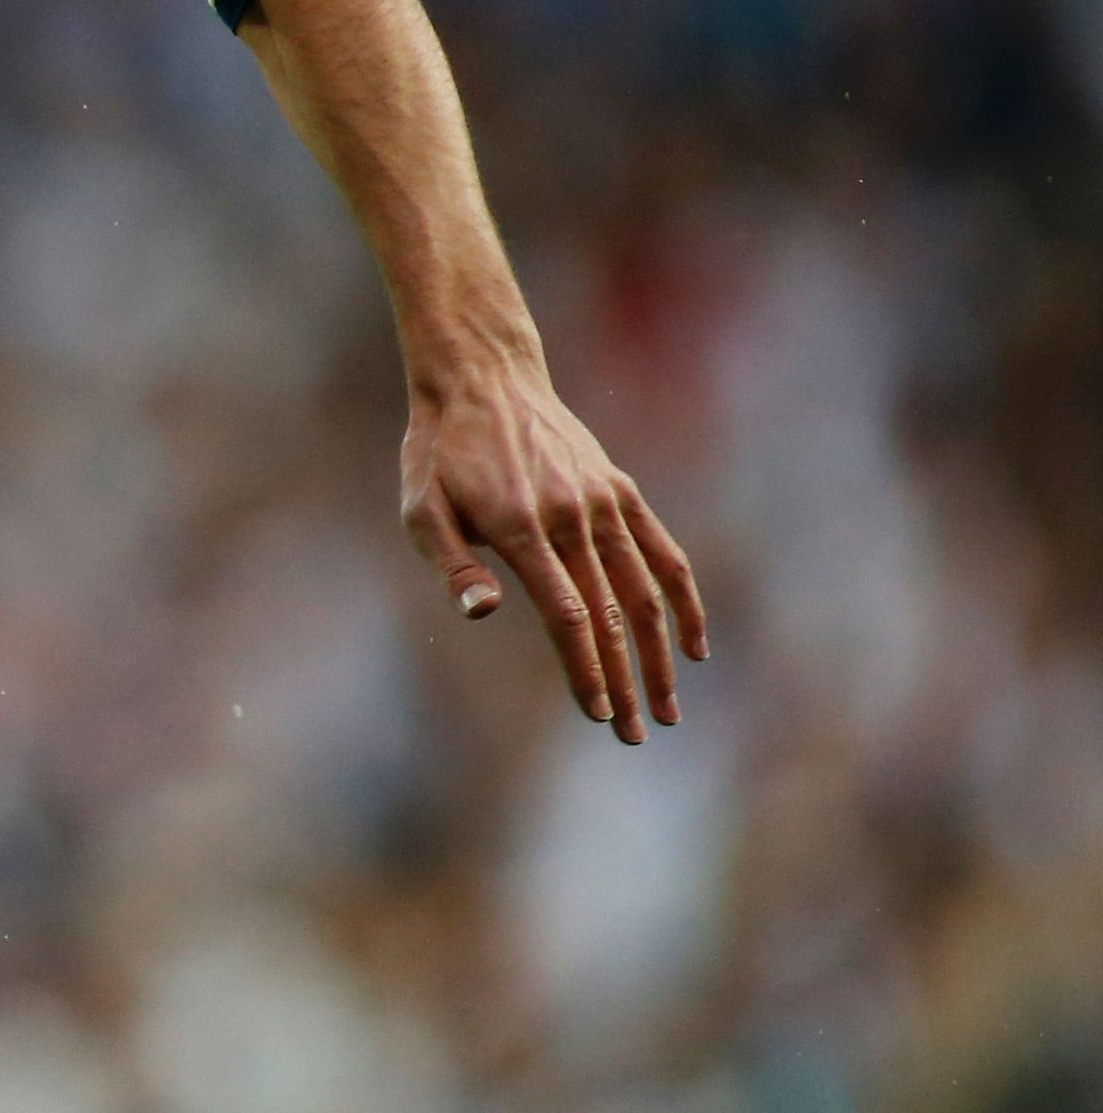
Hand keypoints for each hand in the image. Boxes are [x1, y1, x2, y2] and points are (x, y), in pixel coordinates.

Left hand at [401, 358, 709, 743]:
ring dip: (659, 656)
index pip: (566, 615)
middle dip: (624, 681)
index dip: (585, 669)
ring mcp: (603, 503)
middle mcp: (570, 517)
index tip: (597, 714)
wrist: (483, 377)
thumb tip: (484, 614)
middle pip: (609, 616)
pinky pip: (664, 554)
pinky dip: (684, 601)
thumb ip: (451, 564)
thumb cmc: (440, 451)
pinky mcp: (620, 492)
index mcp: (520, 528)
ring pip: (645, 593)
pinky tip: (693, 645)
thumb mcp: (420, 507)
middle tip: (634, 735)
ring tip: (667, 708)